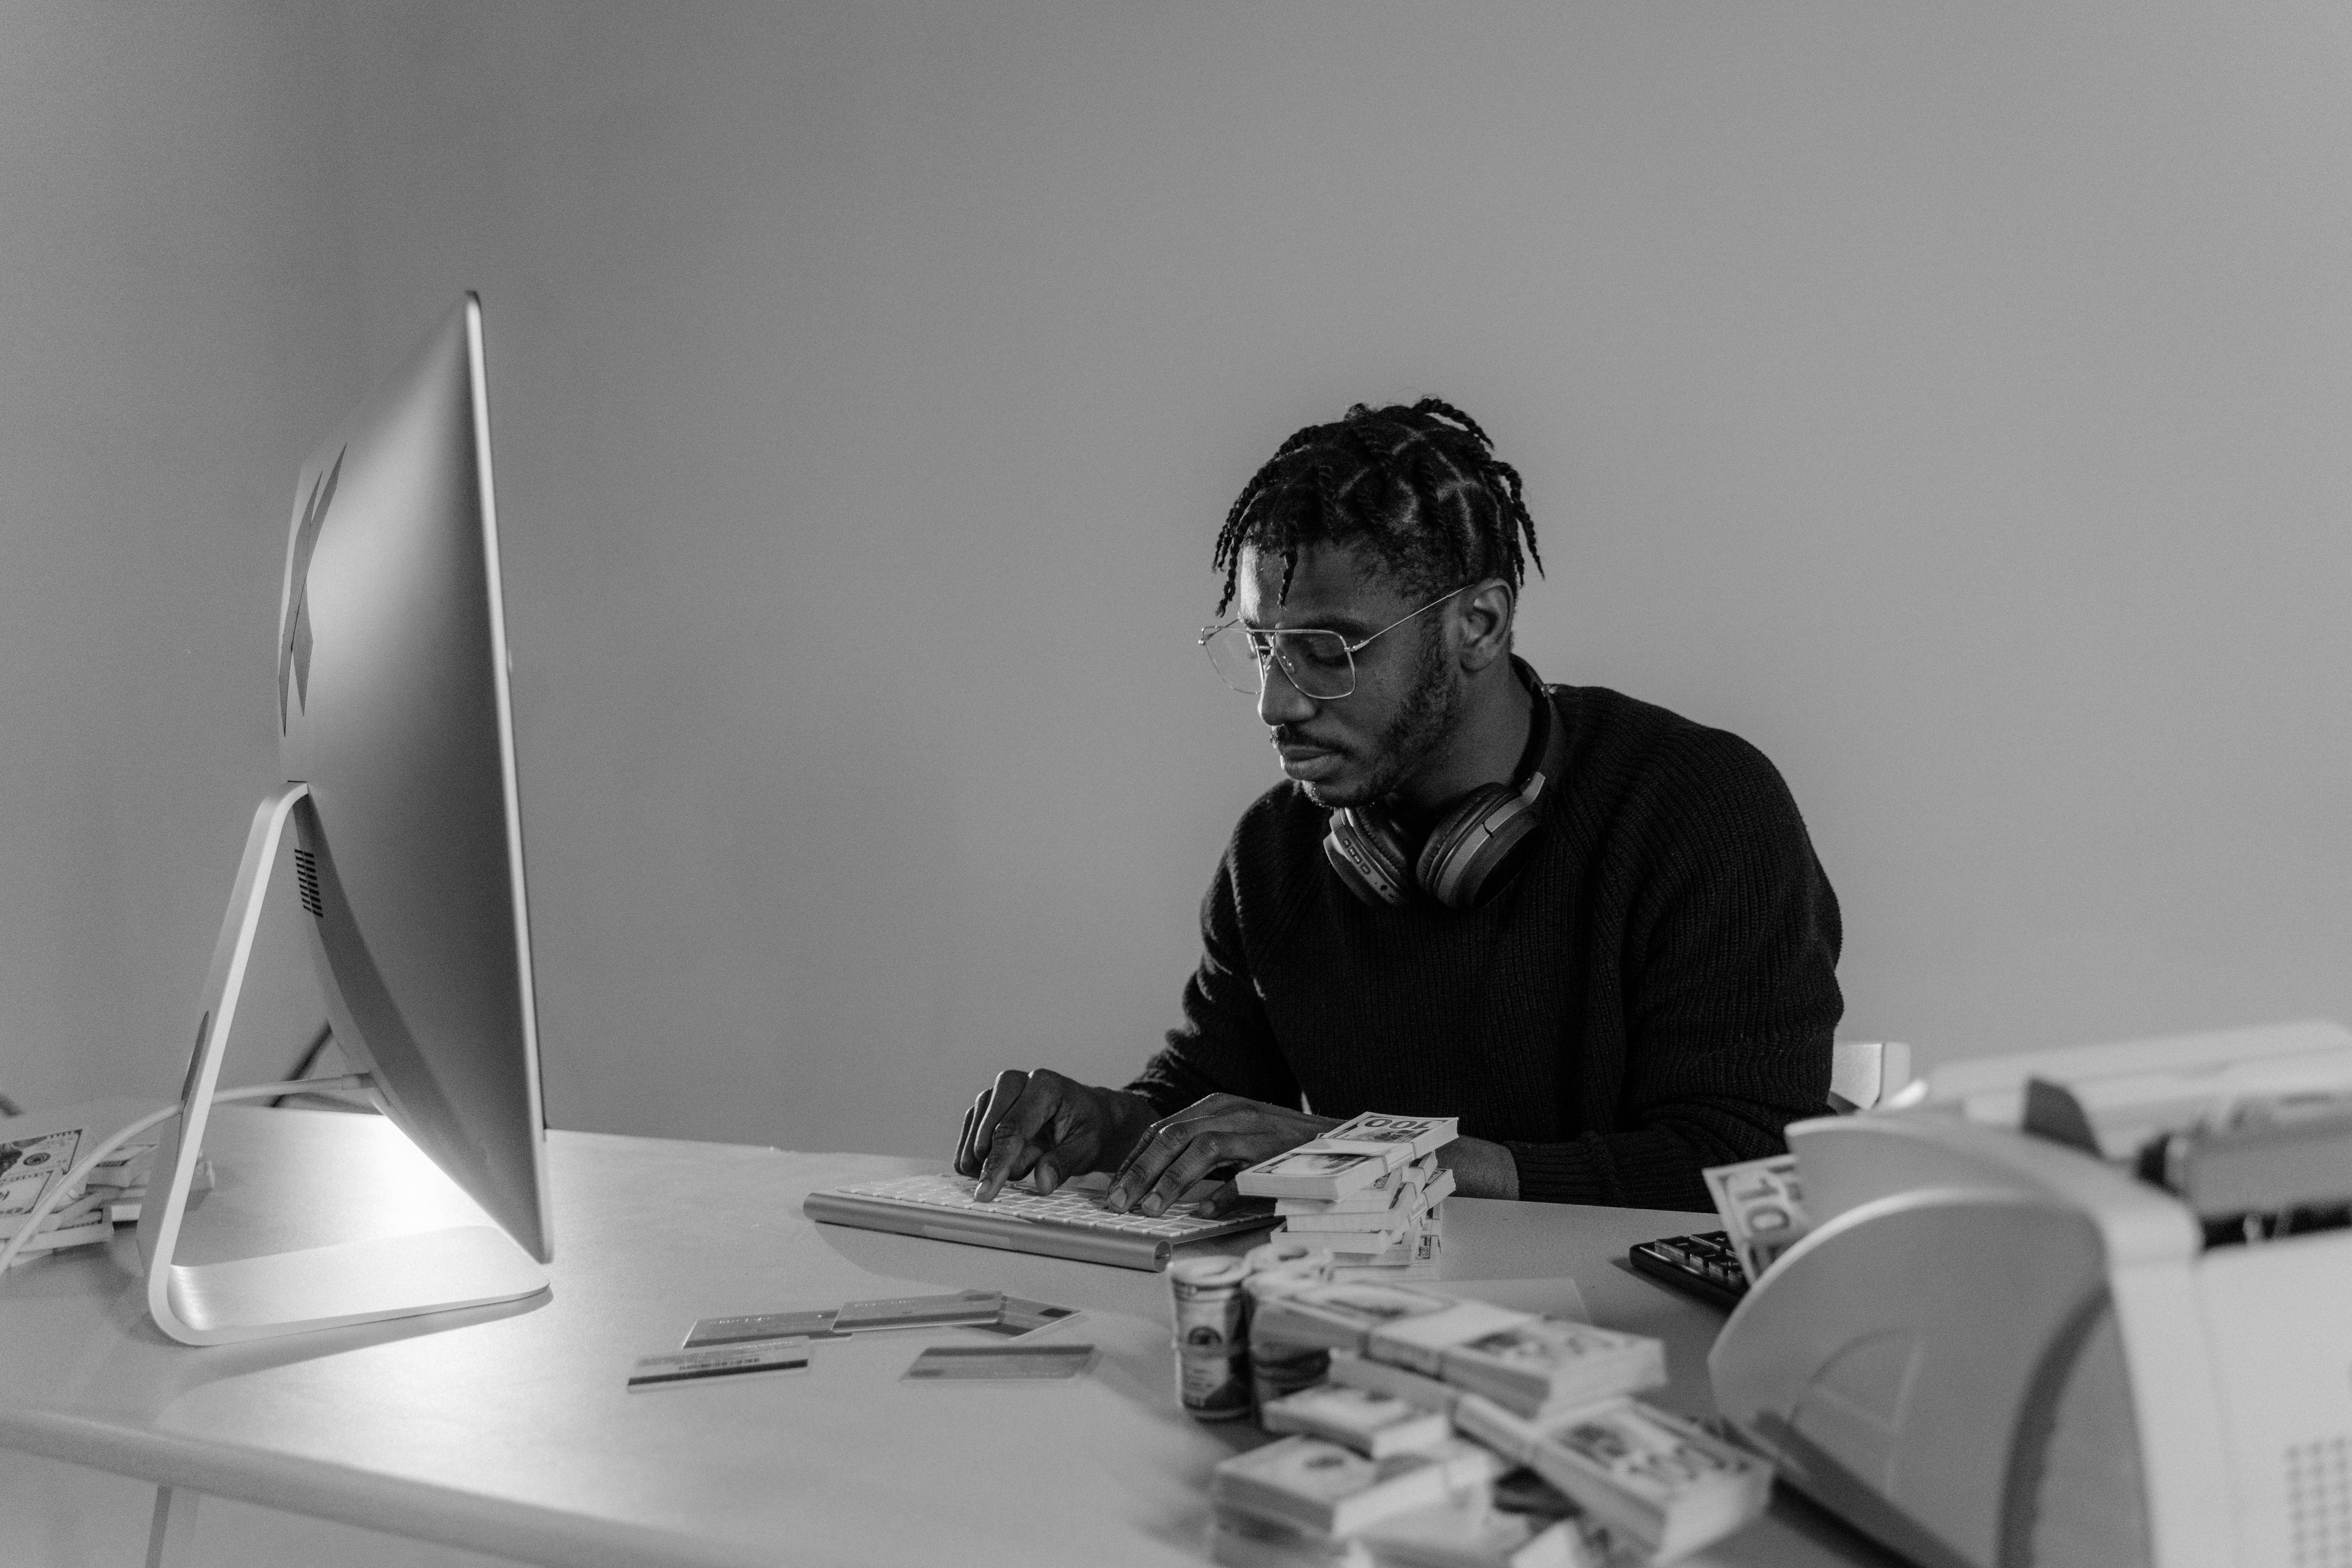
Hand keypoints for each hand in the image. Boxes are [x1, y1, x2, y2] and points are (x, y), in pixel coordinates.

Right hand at [953, 1069, 1153, 1201]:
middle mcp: (1017, 1081)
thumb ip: (1064, 1164)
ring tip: (1015, 1167)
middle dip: (994, 1162)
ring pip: (975, 1131)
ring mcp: (998, 1090)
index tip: (985, 1191)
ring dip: (989, 1158)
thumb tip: (1043, 1183)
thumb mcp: (1088, 1147)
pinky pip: (970, 1131)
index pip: (1012, 1128)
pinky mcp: (987, 1103)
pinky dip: (975, 1154)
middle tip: (1010, 1180)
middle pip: (988, 1128)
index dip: (997, 1163)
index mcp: (1044, 1087)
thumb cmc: (1088, 1127)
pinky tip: (988, 1167)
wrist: (1088, 1112)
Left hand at [1105, 1094, 1336, 1218]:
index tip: (1114, 1186)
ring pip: (1201, 1148)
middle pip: (1173, 1136)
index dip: (1134, 1158)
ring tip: (1150, 1207)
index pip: (1162, 1129)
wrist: (1336, 1139)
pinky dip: (1222, 1192)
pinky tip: (1205, 1210)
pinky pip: (1244, 1173)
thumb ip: (1200, 1149)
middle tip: (1118, 1201)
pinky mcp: (1276, 1153)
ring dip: (1172, 1180)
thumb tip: (1157, 1180)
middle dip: (1140, 1169)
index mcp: (1216, 1106)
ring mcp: (1254, 1130)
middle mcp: (1231, 1112)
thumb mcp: (1234, 1136)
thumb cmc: (1279, 1143)